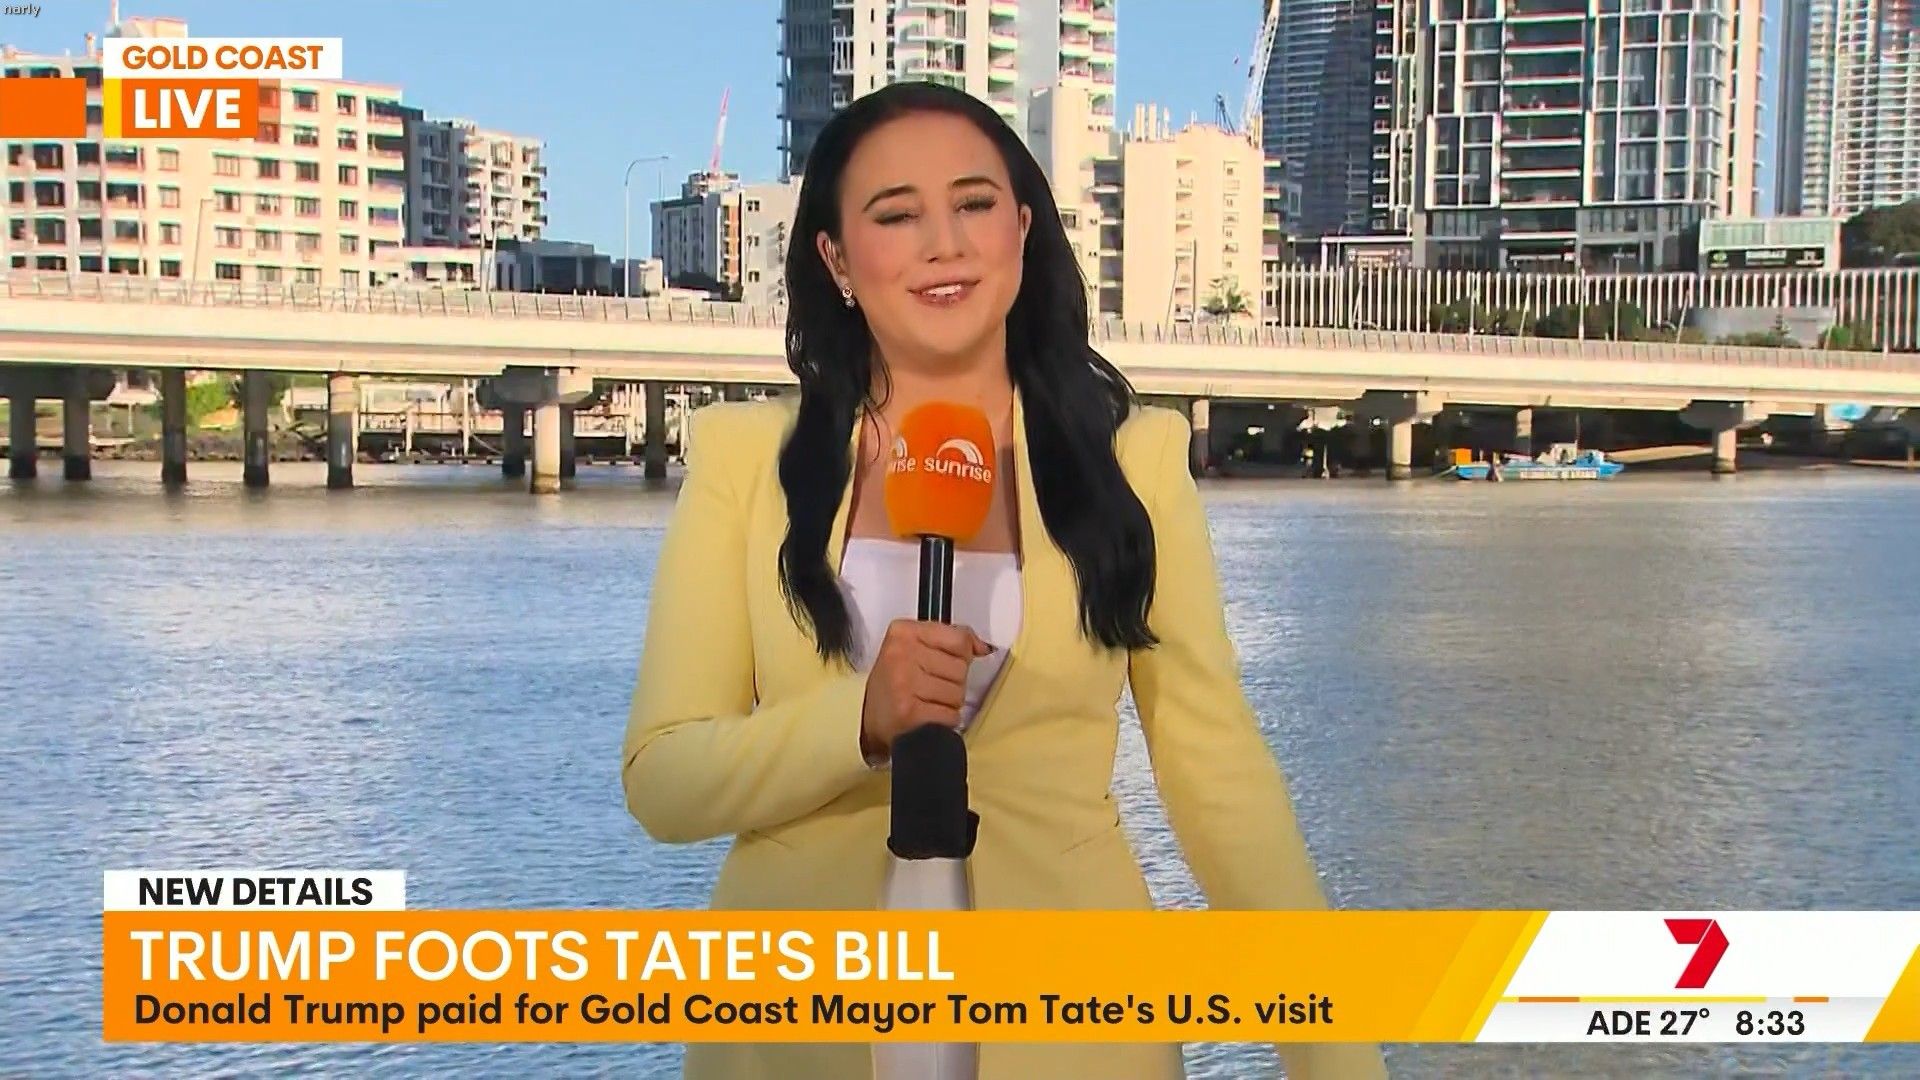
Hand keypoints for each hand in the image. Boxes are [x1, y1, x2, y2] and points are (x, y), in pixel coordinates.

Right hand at [860, 619, 992, 762]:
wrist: (868, 719)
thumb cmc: (896, 682)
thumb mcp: (915, 647)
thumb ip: (950, 639)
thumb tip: (983, 647)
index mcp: (904, 632)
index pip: (960, 639)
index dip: (961, 655)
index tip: (944, 662)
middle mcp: (901, 654)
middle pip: (961, 668)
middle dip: (953, 682)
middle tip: (929, 687)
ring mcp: (903, 683)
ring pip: (958, 693)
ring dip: (949, 703)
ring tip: (926, 702)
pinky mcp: (908, 712)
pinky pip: (950, 715)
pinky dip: (945, 720)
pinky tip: (926, 716)